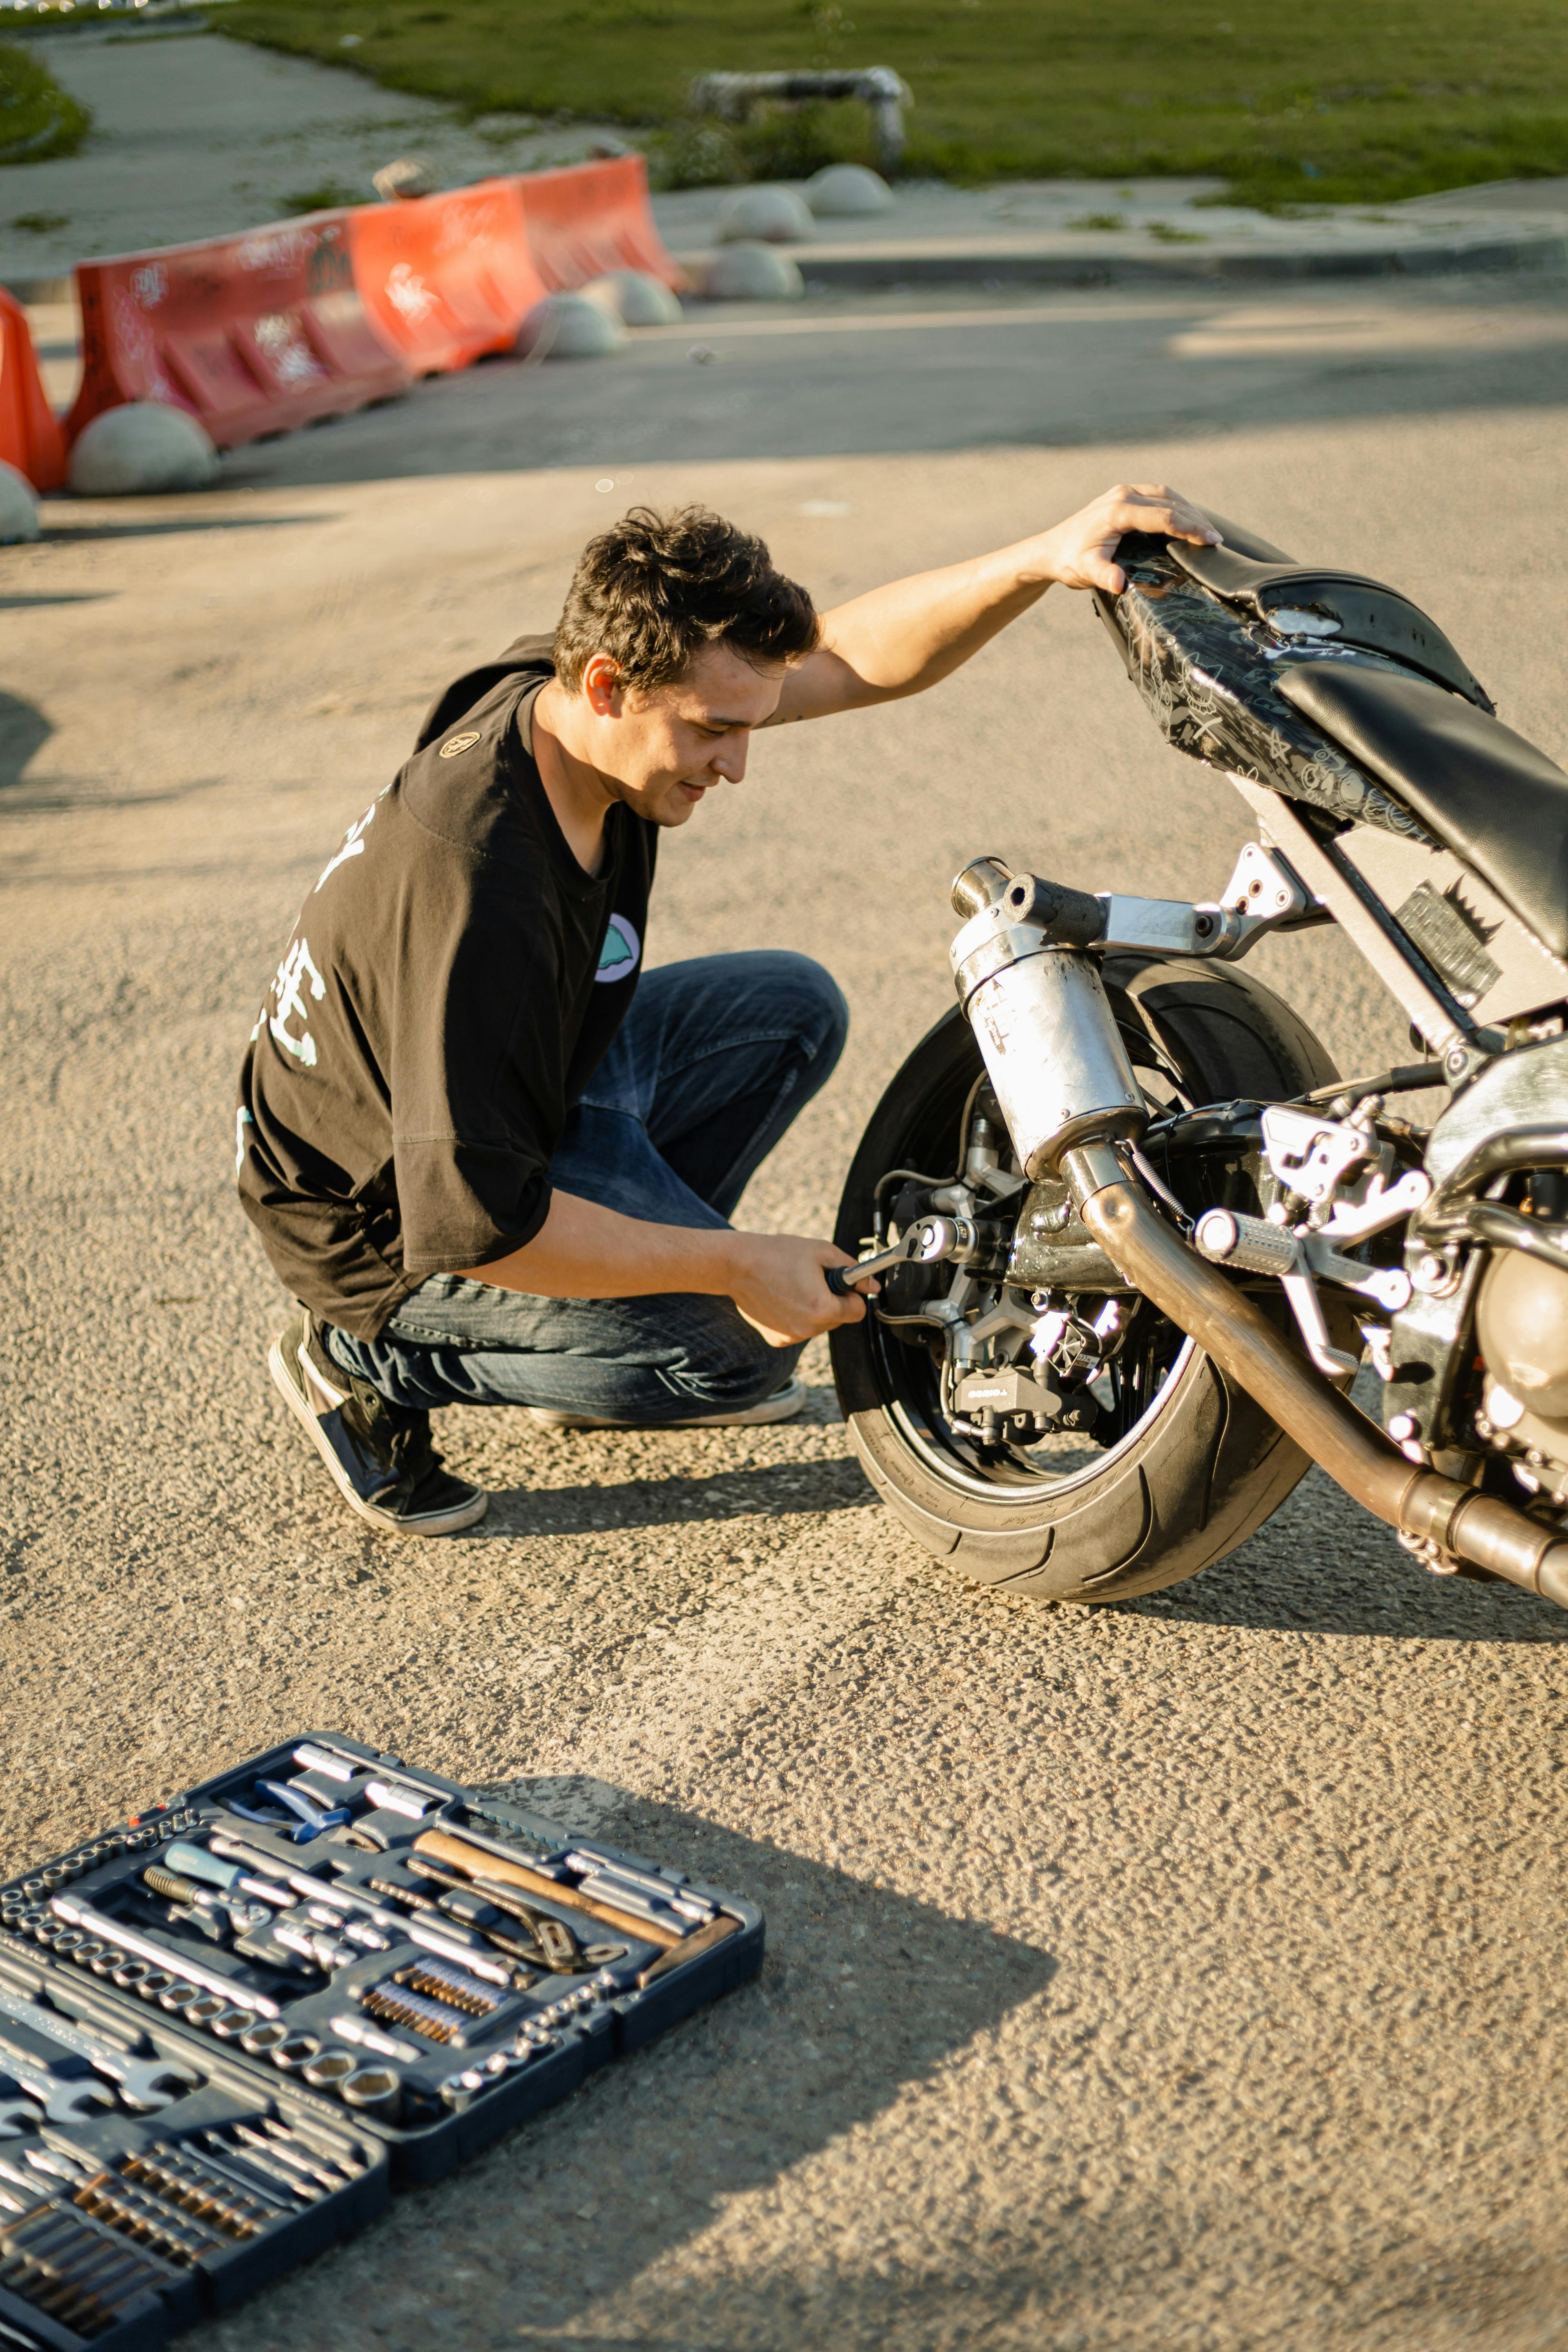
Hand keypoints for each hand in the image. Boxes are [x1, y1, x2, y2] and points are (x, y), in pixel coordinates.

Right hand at [726, 1231, 875, 1345]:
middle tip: (811, 1279)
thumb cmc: (778, 1253)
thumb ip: (853, 1270)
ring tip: (793, 1286)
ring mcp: (790, 1337)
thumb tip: (873, 1286)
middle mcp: (808, 1329)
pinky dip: (795, 1316)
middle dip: (832, 1301)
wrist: (736, 1265)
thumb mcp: (822, 1251)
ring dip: (814, 1309)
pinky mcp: (776, 1340)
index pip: (858, 1312)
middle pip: (838, 1319)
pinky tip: (780, 1298)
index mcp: (822, 1308)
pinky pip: (798, 1329)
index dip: (852, 1295)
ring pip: (818, 1325)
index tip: (839, 1283)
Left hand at [1023, 482, 1221, 597]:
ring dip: (1188, 510)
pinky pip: (1157, 496)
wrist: (1050, 549)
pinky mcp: (1124, 496)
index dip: (1189, 528)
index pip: (1163, 516)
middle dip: (1195, 519)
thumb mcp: (1085, 571)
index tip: (1210, 541)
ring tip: (1207, 530)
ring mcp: (1123, 493)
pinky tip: (1186, 520)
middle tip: (1216, 539)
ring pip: (1166, 495)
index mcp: (1118, 510)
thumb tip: (1119, 584)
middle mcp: (1123, 495)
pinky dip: (1175, 506)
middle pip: (1170, 502)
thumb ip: (1103, 576)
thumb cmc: (1069, 561)